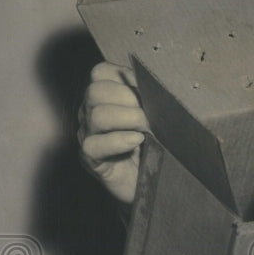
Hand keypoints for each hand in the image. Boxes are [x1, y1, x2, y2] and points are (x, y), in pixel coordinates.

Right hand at [77, 61, 148, 204]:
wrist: (152, 181)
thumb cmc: (155, 144)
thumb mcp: (157, 115)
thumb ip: (156, 98)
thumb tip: (166, 87)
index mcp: (104, 96)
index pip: (101, 72)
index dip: (126, 77)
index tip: (151, 91)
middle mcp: (90, 111)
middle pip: (96, 91)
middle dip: (129, 98)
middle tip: (153, 114)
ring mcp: (87, 135)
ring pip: (96, 116)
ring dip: (128, 118)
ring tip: (148, 129)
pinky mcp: (91, 159)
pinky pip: (94, 145)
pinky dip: (118, 140)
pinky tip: (137, 141)